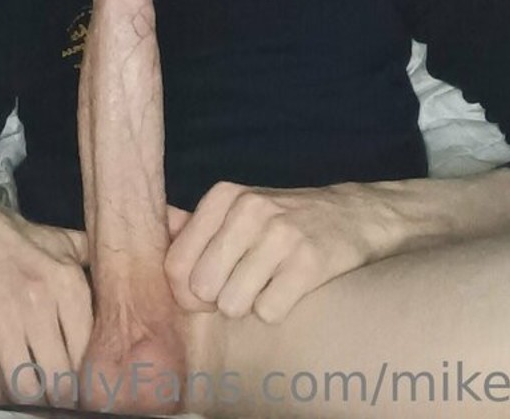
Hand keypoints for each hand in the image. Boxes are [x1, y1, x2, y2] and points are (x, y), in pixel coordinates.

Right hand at [0, 195, 91, 405]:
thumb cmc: (15, 237)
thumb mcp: (59, 241)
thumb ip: (89, 258)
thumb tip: (118, 270)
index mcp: (67, 284)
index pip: (89, 352)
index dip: (86, 378)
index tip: (81, 385)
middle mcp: (39, 304)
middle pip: (60, 380)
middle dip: (59, 396)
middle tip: (54, 395)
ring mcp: (2, 320)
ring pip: (25, 390)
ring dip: (29, 400)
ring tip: (30, 395)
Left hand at [163, 181, 384, 324]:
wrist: (356, 214)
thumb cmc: (285, 220)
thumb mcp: (239, 209)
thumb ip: (195, 225)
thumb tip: (154, 231)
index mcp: (224, 196)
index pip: (176, 265)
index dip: (188, 292)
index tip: (210, 290)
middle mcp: (249, 209)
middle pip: (203, 290)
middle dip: (221, 300)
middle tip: (246, 284)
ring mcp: (280, 233)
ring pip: (233, 305)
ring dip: (250, 305)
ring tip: (270, 282)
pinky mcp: (309, 261)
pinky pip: (268, 312)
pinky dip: (279, 309)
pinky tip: (292, 287)